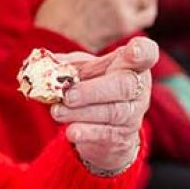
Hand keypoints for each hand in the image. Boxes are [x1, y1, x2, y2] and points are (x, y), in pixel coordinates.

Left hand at [49, 37, 156, 171]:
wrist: (103, 133)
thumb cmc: (93, 89)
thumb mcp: (82, 72)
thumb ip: (66, 65)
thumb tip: (42, 62)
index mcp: (131, 65)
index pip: (147, 54)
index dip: (142, 51)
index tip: (133, 50)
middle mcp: (138, 89)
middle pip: (124, 86)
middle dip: (93, 90)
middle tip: (68, 94)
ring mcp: (132, 115)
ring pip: (112, 112)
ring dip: (81, 112)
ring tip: (57, 112)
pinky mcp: (121, 138)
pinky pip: (105, 134)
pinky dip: (86, 132)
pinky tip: (71, 132)